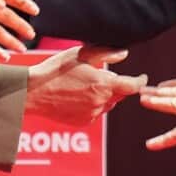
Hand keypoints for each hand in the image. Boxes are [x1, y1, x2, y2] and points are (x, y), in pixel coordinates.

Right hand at [25, 46, 146, 125]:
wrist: (33, 93)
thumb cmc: (55, 69)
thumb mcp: (80, 54)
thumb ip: (105, 53)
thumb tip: (124, 54)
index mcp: (103, 84)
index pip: (133, 86)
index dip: (141, 81)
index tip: (143, 77)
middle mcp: (101, 102)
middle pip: (120, 95)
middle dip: (118, 86)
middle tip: (104, 75)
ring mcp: (92, 114)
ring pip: (108, 104)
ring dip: (105, 96)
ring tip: (86, 85)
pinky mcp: (83, 122)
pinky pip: (95, 113)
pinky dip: (93, 105)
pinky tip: (77, 96)